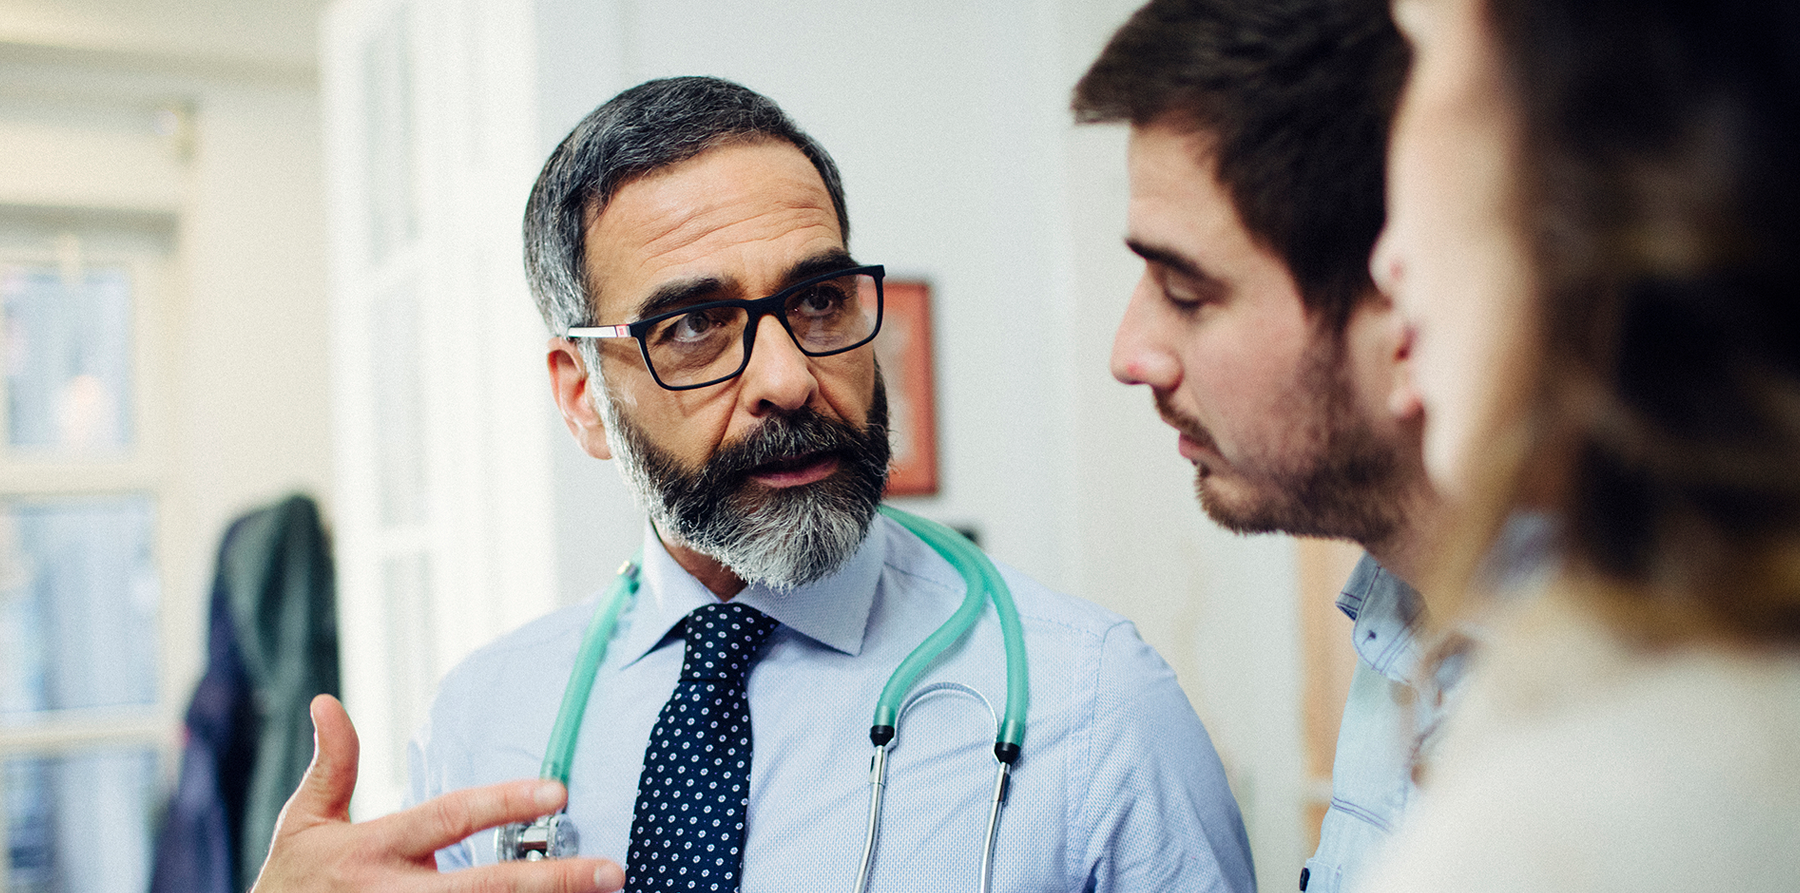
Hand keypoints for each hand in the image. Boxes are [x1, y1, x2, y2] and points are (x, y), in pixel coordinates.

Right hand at [250, 694, 623, 892]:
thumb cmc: (292, 884)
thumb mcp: (302, 823)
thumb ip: (332, 767)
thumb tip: (328, 701)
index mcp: (372, 850)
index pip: (448, 818)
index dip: (502, 803)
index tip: (558, 792)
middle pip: (483, 889)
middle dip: (552, 880)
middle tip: (612, 870)